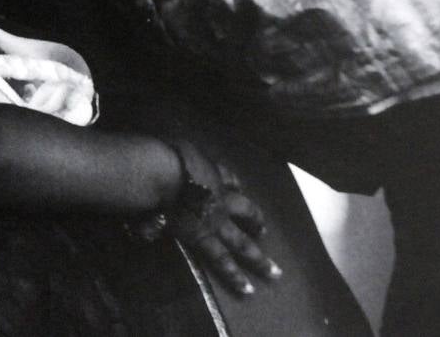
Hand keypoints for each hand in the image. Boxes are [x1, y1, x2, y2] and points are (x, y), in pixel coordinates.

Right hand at [165, 140, 280, 295]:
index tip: (239, 191)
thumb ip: (196, 159)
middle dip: (257, 224)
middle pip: (247, 213)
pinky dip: (234, 275)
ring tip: (274, 274)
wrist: (165, 176)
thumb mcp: (189, 150)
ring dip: (259, 259)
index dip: (236, 187)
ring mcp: (217, 223)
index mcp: (217, 178)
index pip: (231, 181)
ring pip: (243, 243)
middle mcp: (223, 201)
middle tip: (265, 235)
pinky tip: (246, 288)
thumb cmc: (172, 159)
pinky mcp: (204, 240)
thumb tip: (193, 160)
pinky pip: (222, 260)